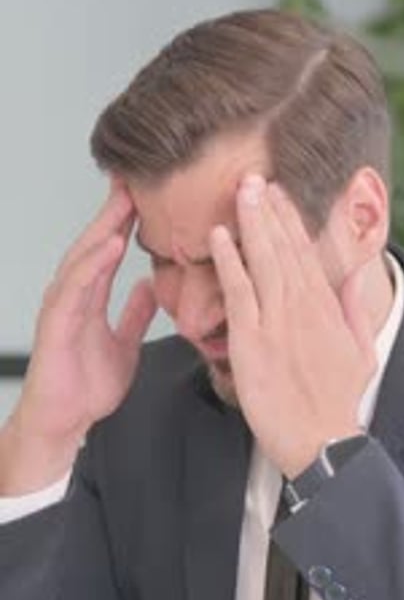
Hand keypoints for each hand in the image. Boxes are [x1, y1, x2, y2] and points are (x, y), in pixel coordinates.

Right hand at [0, 185, 156, 492]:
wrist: (64, 420)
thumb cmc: (86, 386)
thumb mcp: (125, 344)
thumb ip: (134, 315)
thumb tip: (149, 288)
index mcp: (91, 298)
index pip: (110, 250)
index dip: (127, 222)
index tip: (149, 195)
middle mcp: (75, 295)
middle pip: (96, 243)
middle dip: (114, 211)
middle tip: (135, 179)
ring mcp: (64, 305)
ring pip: (84, 256)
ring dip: (104, 226)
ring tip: (126, 200)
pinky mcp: (57, 321)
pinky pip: (77, 286)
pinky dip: (94, 263)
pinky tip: (112, 244)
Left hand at [210, 175, 375, 478]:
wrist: (321, 440)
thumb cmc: (337, 402)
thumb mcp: (363, 351)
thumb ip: (355, 309)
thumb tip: (353, 274)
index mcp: (326, 307)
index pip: (305, 253)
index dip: (290, 221)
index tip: (278, 194)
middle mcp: (302, 307)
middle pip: (284, 248)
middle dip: (268, 210)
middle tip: (253, 177)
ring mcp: (276, 322)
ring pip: (263, 261)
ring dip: (250, 224)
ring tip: (239, 191)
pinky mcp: (252, 342)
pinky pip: (238, 292)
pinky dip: (230, 262)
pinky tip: (221, 237)